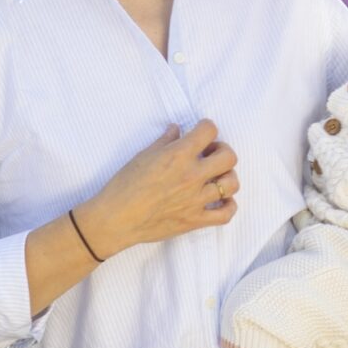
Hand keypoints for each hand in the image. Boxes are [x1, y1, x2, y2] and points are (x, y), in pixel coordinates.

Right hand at [78, 121, 237, 252]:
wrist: (115, 219)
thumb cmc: (124, 185)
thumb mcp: (143, 155)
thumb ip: (165, 141)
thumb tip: (177, 129)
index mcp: (178, 156)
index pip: (209, 131)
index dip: (207, 127)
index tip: (201, 132)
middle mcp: (192, 176)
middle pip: (229, 157)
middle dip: (222, 150)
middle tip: (210, 154)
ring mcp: (196, 200)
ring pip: (232, 184)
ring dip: (227, 177)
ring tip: (215, 176)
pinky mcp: (195, 220)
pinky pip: (226, 214)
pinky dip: (229, 206)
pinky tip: (220, 200)